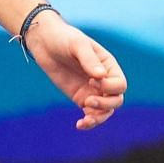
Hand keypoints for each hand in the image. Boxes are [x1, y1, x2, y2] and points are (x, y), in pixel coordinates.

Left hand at [24, 13, 126, 129]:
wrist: (44, 42)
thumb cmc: (63, 38)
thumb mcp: (77, 44)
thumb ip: (88, 59)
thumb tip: (100, 76)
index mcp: (109, 66)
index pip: (119, 84)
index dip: (109, 87)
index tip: (91, 80)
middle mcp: (104, 80)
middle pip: (116, 100)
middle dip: (105, 105)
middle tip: (87, 101)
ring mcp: (92, 90)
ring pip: (105, 111)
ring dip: (98, 118)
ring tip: (85, 119)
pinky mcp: (80, 97)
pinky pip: (90, 113)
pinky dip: (88, 121)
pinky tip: (79, 124)